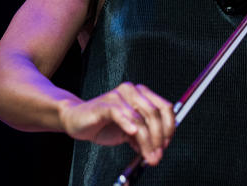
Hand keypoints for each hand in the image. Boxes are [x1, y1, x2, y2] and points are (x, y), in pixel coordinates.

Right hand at [59, 82, 174, 165]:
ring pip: (140, 117)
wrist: (76, 120)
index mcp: (142, 95)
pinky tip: (132, 133)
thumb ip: (143, 137)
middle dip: (158, 138)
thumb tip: (157, 150)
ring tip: (147, 155)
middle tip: (157, 155)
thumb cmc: (103, 124)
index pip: (164, 108)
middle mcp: (133, 91)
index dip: (169, 127)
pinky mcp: (105, 104)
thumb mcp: (129, 133)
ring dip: (146, 140)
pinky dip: (128, 124)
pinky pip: (120, 113)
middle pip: (154, 113)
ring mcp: (119, 96)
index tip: (167, 145)